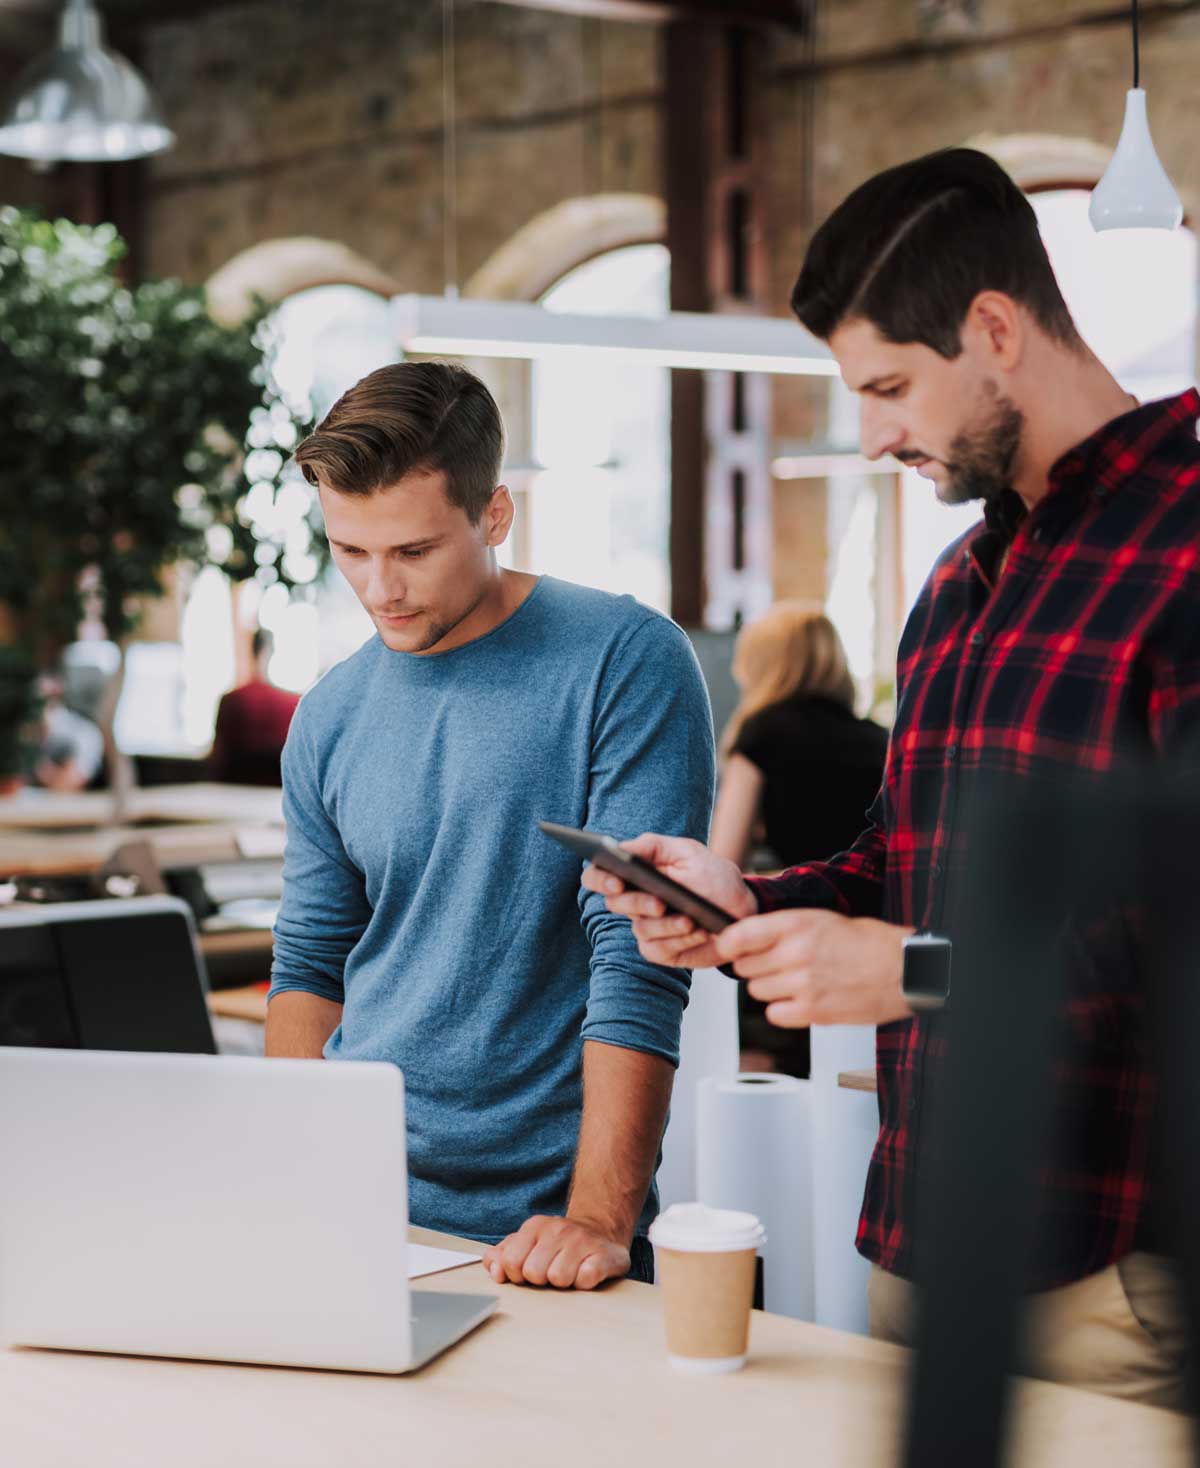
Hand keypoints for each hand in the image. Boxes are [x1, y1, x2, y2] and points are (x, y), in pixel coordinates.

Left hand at [482, 1215, 630, 1289]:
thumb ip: (503, 1255)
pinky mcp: (604, 1255)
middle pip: (534, 1273)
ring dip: (563, 1283)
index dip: (517, 1275)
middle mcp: (558, 1229)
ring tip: (569, 1271)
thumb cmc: (557, 1245)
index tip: (528, 1271)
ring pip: (559, 1279)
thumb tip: (494, 1270)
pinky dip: (584, 1283)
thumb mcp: (526, 1243)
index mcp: (535, 1226)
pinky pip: (585, 1280)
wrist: (599, 1232)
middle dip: (541, 1280)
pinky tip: (585, 1273)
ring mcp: (582, 1240)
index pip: (511, 1262)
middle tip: (551, 1271)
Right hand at [580, 833, 756, 968]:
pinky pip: (657, 949)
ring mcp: (647, 927)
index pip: (599, 875)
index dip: (599, 879)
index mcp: (636, 874)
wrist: (742, 911)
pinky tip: (698, 932)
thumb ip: (653, 846)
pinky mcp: (661, 950)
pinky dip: (679, 941)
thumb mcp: (688, 853)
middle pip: (614, 903)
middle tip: (660, 904)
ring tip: (691, 920)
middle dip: (637, 903)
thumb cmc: (714, 878)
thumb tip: (621, 847)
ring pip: (640, 928)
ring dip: (667, 925)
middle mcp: (636, 901)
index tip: (616, 882)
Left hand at [713, 909, 913, 1026]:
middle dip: (754, 966)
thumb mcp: (822, 919)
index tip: (726, 949)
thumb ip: (784, 928)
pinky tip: (800, 1000)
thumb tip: (748, 937)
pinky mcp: (812, 1011)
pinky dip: (782, 1010)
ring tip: (795, 982)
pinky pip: (774, 1014)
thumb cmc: (867, 942)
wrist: (902, 970)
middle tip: (776, 965)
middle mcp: (795, 953)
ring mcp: (802, 984)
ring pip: (757, 991)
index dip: (726, 944)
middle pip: (744, 966)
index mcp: (797, 924)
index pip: (739, 935)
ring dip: (769, 988)